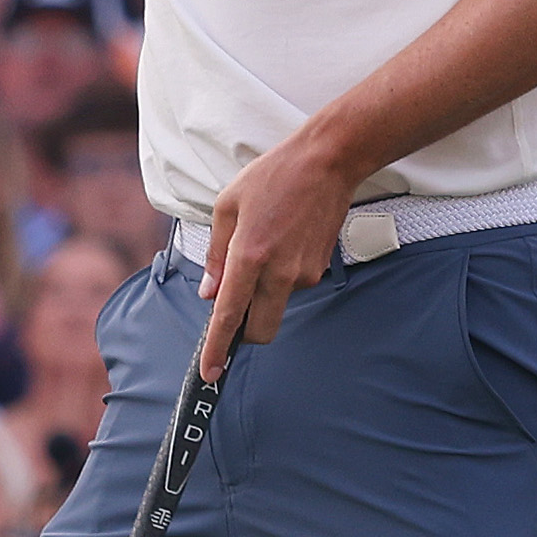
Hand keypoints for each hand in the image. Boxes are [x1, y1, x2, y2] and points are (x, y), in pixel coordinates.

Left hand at [197, 129, 364, 377]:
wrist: (327, 162)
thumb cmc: (272, 177)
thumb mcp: (227, 206)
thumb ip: (217, 256)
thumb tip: (209, 295)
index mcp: (249, 256)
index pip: (228, 316)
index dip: (216, 349)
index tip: (210, 373)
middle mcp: (278, 272)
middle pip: (260, 330)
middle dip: (244, 333)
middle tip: (233, 314)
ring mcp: (303, 274)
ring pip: (276, 306)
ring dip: (263, 294)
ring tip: (264, 246)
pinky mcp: (319, 270)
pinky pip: (292, 286)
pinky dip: (281, 277)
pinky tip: (283, 241)